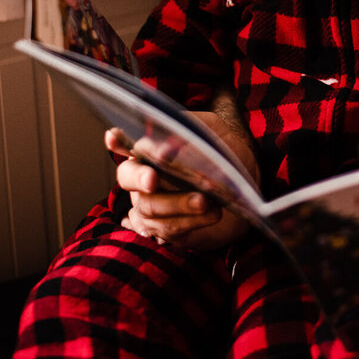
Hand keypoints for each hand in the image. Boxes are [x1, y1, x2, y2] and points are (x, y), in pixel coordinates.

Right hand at [105, 114, 252, 250]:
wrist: (246, 186)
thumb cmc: (224, 152)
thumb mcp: (213, 131)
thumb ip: (193, 129)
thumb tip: (169, 144)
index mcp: (152, 149)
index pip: (127, 143)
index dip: (118, 142)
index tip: (113, 137)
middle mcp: (144, 177)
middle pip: (128, 178)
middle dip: (139, 178)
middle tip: (153, 179)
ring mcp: (151, 205)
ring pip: (151, 207)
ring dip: (178, 204)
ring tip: (206, 200)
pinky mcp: (166, 229)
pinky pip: (170, 229)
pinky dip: (192, 221)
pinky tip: (212, 213)